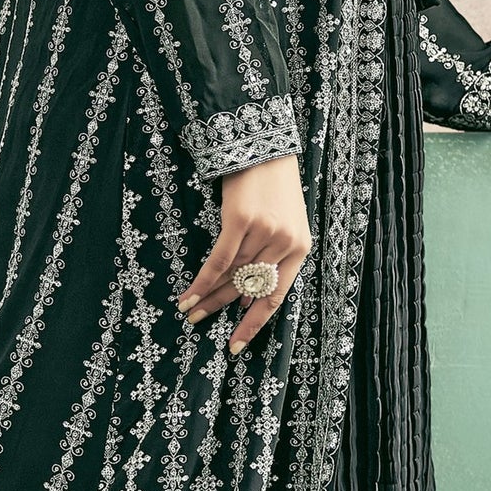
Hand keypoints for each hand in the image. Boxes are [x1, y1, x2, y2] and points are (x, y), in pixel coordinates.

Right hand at [175, 152, 311, 353]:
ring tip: (190, 311)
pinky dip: (203, 280)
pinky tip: (190, 294)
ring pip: (232, 276)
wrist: (265, 146)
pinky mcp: (241, 220)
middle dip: (221, 310)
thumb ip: (270, 257)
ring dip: (208, 296)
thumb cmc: (273, 187)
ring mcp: (264, 232)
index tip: (236, 345)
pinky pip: (219, 260)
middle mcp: (285, 243)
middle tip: (200, 326)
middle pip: (248, 289)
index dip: (254, 323)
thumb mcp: (283, 224)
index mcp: (300, 249)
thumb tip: (244, 295)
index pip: (275, 297)